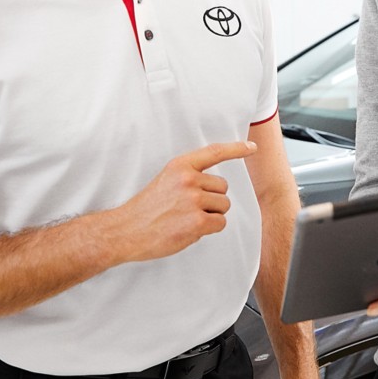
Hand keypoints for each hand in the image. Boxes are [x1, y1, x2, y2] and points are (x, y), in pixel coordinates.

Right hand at [111, 141, 256, 262]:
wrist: (125, 231)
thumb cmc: (145, 209)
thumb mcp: (165, 181)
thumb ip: (188, 178)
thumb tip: (214, 187)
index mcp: (180, 166)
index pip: (214, 152)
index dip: (236, 149)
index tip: (252, 148)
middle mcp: (188, 179)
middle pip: (223, 188)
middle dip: (213, 200)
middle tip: (188, 209)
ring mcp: (193, 199)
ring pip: (223, 206)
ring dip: (211, 215)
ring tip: (186, 219)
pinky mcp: (197, 221)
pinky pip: (220, 223)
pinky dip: (209, 229)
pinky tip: (189, 230)